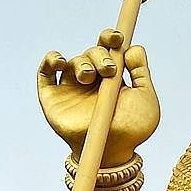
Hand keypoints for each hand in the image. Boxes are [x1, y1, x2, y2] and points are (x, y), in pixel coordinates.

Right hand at [37, 29, 159, 166]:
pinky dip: (50, 60)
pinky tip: (60, 61)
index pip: (108, 48)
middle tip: (109, 70)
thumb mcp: (145, 99)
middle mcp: (92, 79)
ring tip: (90, 77)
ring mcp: (71, 87)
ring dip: (82, 63)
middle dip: (100, 55)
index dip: (110, 38)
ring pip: (72, 61)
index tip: (116, 38)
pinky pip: (45, 72)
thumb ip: (142, 72)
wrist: (112, 153)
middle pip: (91, 52)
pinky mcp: (53, 97)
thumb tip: (133, 47)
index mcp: (112, 76)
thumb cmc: (132, 130)